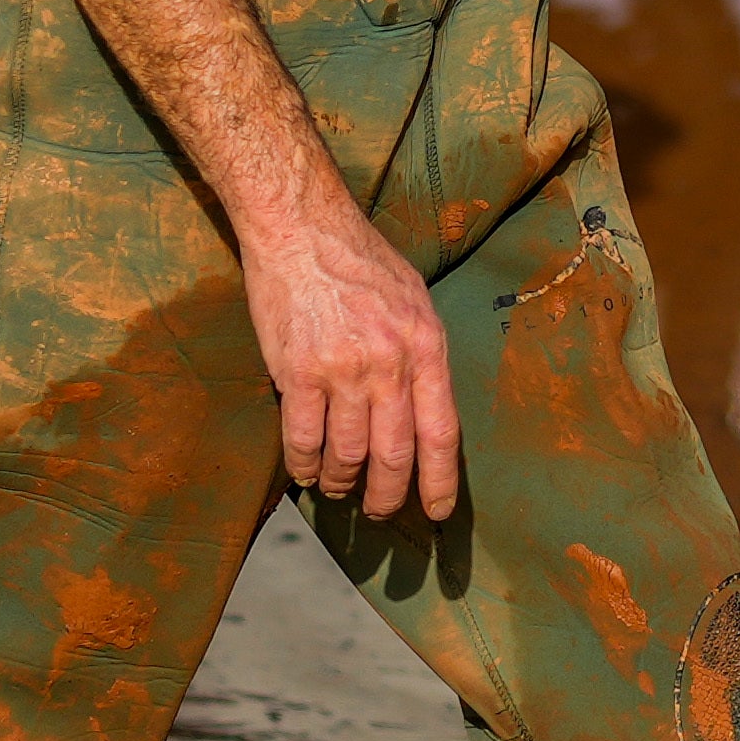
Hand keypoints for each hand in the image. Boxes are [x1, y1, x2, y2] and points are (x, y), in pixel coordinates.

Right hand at [241, 185, 459, 522]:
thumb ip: (422, 355)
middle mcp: (390, 363)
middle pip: (394, 456)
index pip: (441, 433)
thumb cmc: (360, 260)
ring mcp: (343, 369)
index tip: (436, 511)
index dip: (440, 481)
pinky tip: (305, 471)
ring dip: (341, 482)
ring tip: (337, 487)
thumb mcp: (414, 300)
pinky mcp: (298, 372)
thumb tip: (424, 410)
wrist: (302, 228)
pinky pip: (302, 439)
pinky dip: (304, 465)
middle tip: (379, 511)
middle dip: (387, 496)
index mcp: (426, 346)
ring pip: (347, 454)